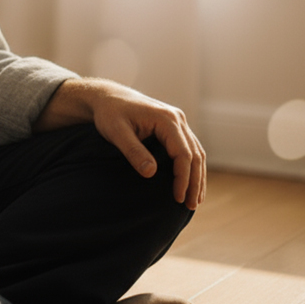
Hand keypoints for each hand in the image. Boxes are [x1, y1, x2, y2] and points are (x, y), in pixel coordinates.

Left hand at [34, 78, 205, 209]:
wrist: (107, 97)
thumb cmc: (109, 114)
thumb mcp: (116, 132)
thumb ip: (133, 151)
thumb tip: (151, 173)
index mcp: (166, 119)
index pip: (183, 153)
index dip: (182, 178)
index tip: (177, 198)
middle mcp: (177, 118)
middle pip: (195, 154)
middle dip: (194, 182)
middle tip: (190, 206)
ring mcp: (177, 121)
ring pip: (196, 152)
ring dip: (197, 176)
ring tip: (193, 201)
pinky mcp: (173, 126)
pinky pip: (189, 148)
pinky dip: (192, 166)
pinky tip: (189, 183)